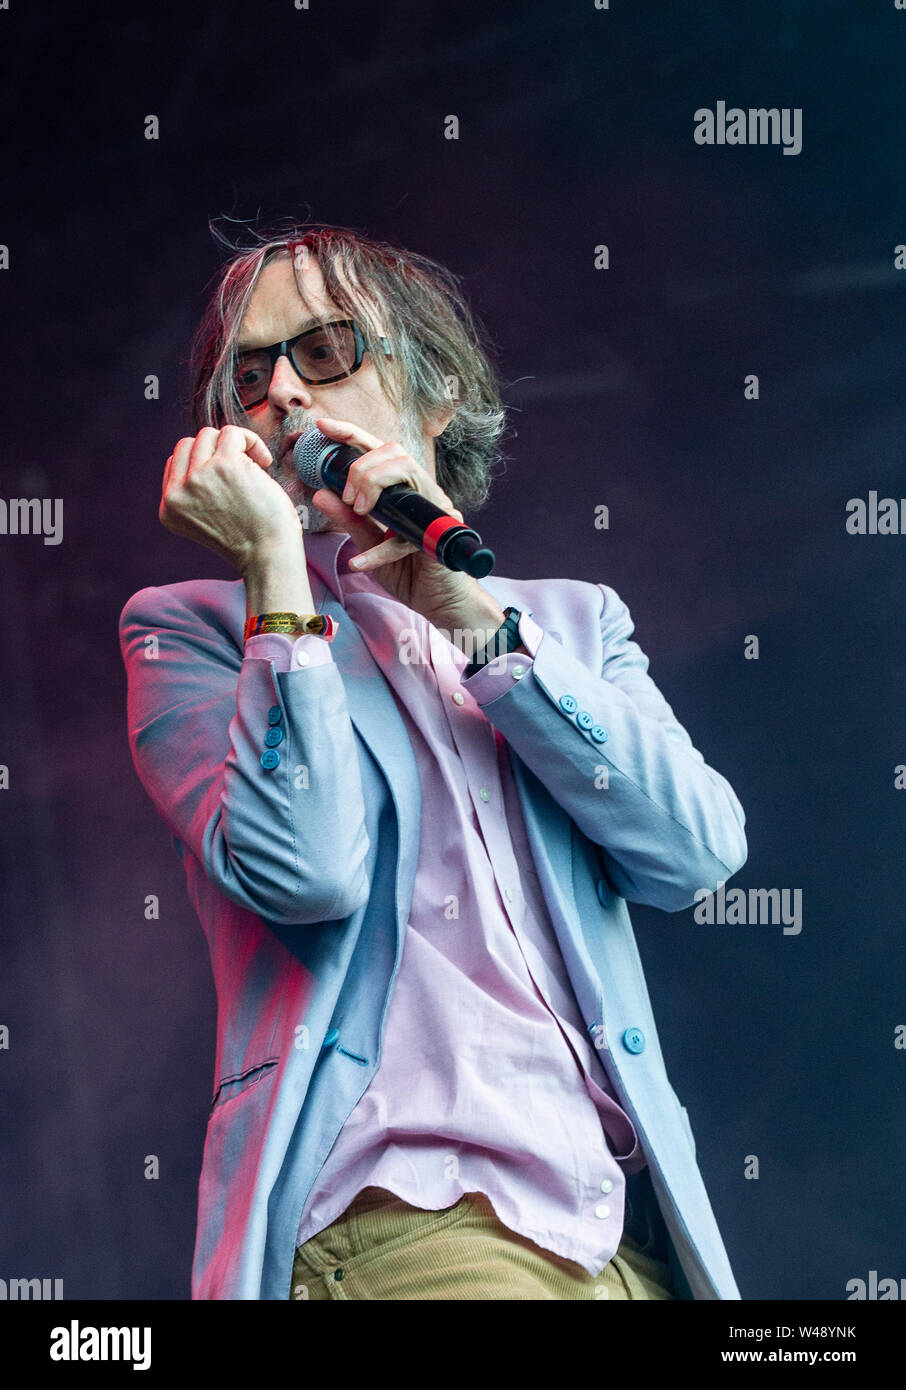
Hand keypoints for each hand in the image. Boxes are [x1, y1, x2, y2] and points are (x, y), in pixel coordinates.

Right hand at [160, 426, 302, 572]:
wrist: (269, 556)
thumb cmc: (250, 540)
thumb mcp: (206, 520)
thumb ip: (196, 492)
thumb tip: (203, 452)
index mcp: (169, 508)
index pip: (175, 464)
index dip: (203, 464)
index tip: (228, 480)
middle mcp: (177, 492)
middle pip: (188, 445)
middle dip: (216, 451)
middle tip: (242, 471)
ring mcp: (198, 476)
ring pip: (208, 434)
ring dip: (233, 445)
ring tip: (255, 464)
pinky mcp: (224, 464)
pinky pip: (232, 433)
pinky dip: (251, 441)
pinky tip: (264, 461)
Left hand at [309, 416, 504, 641]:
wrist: (440, 604)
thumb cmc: (411, 574)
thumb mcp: (370, 544)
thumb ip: (349, 520)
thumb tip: (319, 493)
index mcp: (404, 490)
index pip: (379, 451)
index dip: (352, 434)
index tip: (323, 425)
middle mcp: (421, 492)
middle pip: (394, 451)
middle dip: (362, 467)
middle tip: (348, 498)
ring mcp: (434, 509)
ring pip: (407, 469)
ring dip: (374, 484)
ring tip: (359, 512)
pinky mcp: (439, 534)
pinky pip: (407, 531)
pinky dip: (380, 550)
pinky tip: (361, 564)